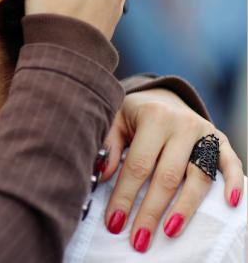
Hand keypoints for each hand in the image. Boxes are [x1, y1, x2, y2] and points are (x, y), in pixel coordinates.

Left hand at [101, 88, 243, 251]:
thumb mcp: (114, 120)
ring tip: (169, 232)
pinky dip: (233, 183)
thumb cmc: (133, 115)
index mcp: (153, 116)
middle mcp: (181, 124)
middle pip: (167, 176)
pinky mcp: (220, 140)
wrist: (162, 97)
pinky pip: (230, 163)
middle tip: (139, 238)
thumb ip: (108, 145)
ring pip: (198, 177)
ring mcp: (204, 132)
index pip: (138, 165)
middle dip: (151, 211)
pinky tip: (228, 203)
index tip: (114, 222)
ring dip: (184, 208)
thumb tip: (103, 175)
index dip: (125, 196)